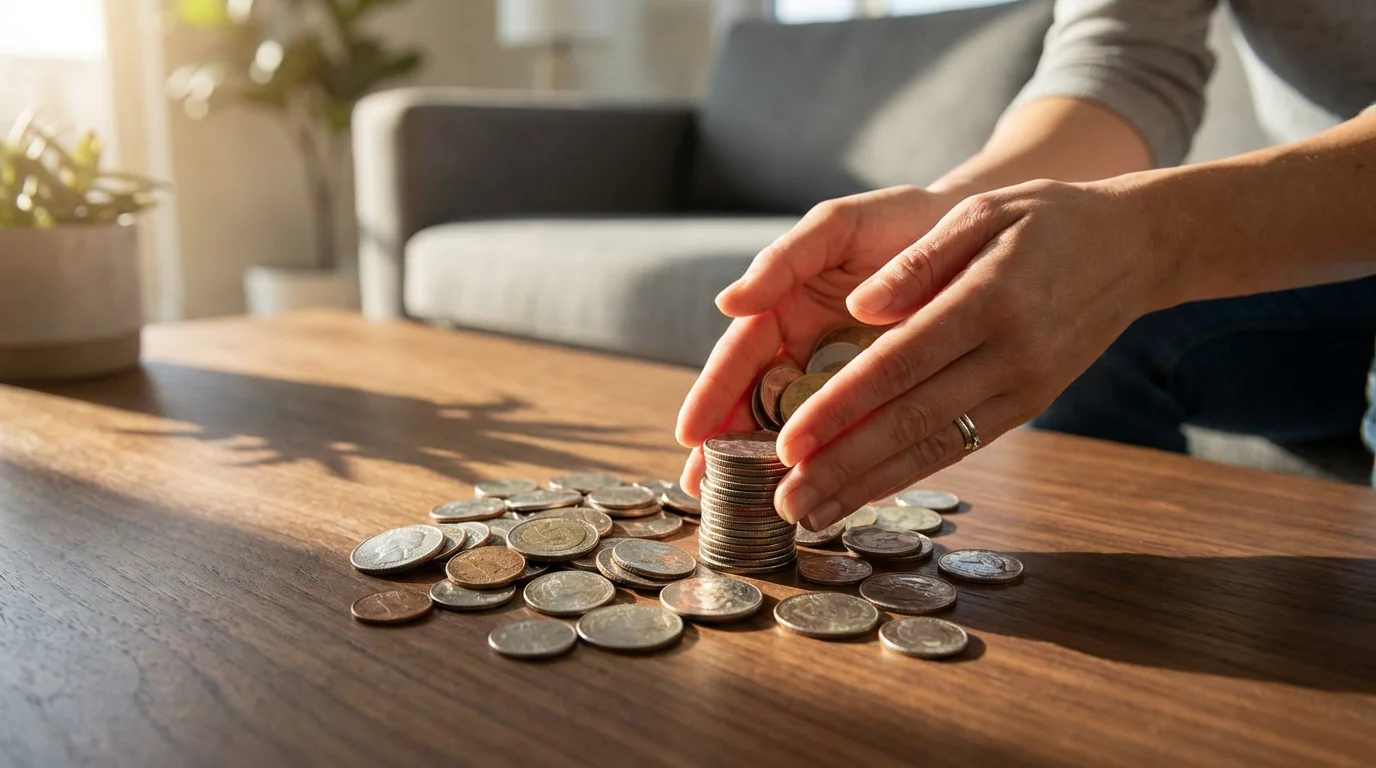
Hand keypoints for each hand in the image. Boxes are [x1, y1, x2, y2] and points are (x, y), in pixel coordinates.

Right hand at [675, 185, 956, 494]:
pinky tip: (818, 492)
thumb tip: (728, 303)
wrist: (974, 231)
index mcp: (783, 307)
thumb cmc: (896, 222)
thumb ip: (783, 259)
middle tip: (700, 487)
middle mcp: (805, 347)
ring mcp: (841, 375)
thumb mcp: (836, 227)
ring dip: (768, 463)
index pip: (738, 356)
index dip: (713, 394)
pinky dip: (832, 461)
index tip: (691, 434)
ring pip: (797, 425)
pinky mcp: (881, 394)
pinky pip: (852, 431)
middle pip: (755, 402)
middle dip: (726, 445)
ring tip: (745, 503)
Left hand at [775, 178, 1177, 528]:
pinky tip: (864, 493)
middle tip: (785, 501)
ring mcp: (1024, 387)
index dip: (841, 407)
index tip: (790, 441)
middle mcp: (1011, 354)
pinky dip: (908, 474)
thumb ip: (918, 260)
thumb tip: (858, 307)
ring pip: (935, 447)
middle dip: (843, 467)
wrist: (1137, 247)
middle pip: (912, 421)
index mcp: (990, 299)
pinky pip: (960, 446)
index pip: (900, 364)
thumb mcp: (983, 211)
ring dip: (869, 486)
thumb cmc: (1046, 218)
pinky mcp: (1028, 405)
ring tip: (811, 515)